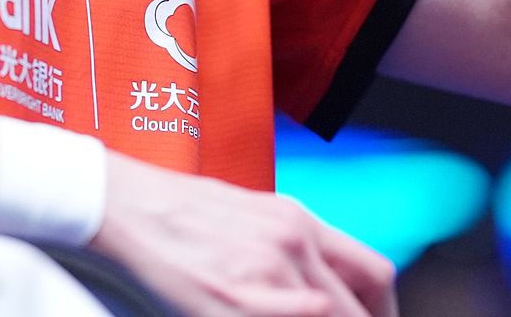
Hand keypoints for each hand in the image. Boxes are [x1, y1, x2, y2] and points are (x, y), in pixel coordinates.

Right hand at [93, 152, 396, 316]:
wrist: (128, 205)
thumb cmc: (182, 209)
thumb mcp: (254, 214)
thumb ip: (295, 248)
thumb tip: (323, 285)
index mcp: (299, 221)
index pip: (374, 274)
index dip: (382, 311)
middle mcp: (292, 247)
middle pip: (356, 311)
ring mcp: (266, 280)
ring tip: (279, 316)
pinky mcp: (236, 308)